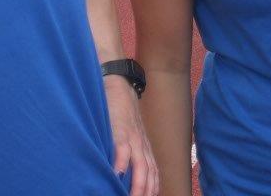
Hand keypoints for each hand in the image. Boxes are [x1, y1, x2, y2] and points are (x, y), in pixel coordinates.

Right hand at [103, 76, 158, 195]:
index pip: (153, 172)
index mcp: (144, 147)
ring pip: (139, 164)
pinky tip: (117, 174)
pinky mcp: (120, 129)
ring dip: (137, 183)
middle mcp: (141, 144)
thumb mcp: (130, 134)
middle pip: (149, 172)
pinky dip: (121, 161)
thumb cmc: (121, 113)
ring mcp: (132, 137)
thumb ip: (130, 151)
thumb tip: (124, 171)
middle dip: (146, 191)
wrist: (120, 85)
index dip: (153, 187)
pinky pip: (122, 147)